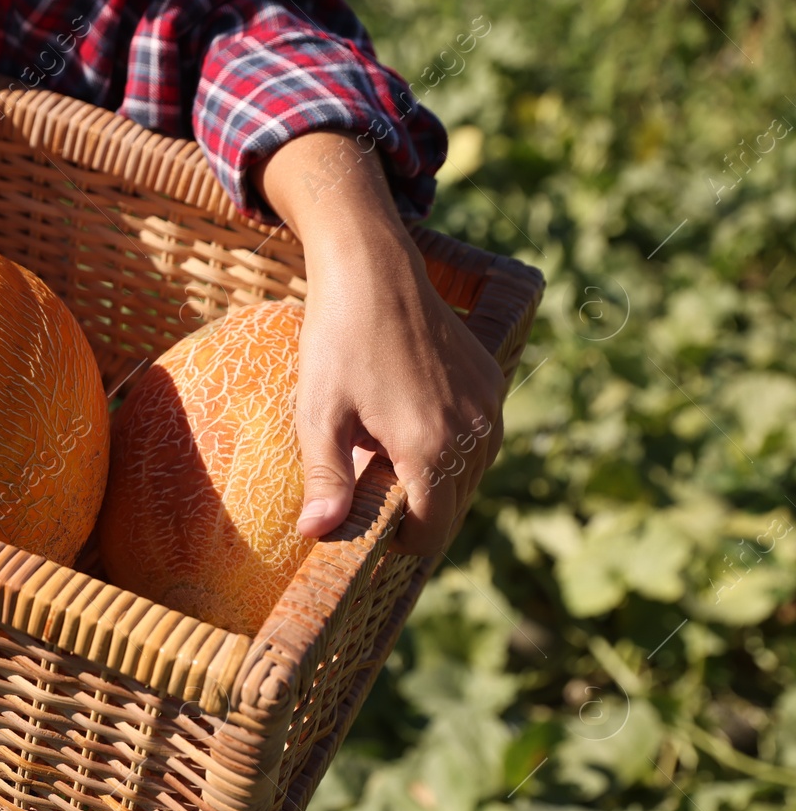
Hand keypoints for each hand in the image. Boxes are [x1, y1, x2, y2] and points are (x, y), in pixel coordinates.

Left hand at [292, 234, 503, 553]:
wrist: (373, 270)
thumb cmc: (337, 342)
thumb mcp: (318, 415)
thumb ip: (326, 480)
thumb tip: (318, 534)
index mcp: (432, 448)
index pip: (431, 533)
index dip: (395, 540)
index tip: (361, 520)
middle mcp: (474, 432)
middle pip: (452, 508)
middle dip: (410, 508)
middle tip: (363, 478)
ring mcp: (488, 406)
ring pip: (468, 476)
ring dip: (430, 478)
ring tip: (381, 445)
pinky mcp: (491, 382)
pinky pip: (477, 440)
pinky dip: (447, 446)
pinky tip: (404, 419)